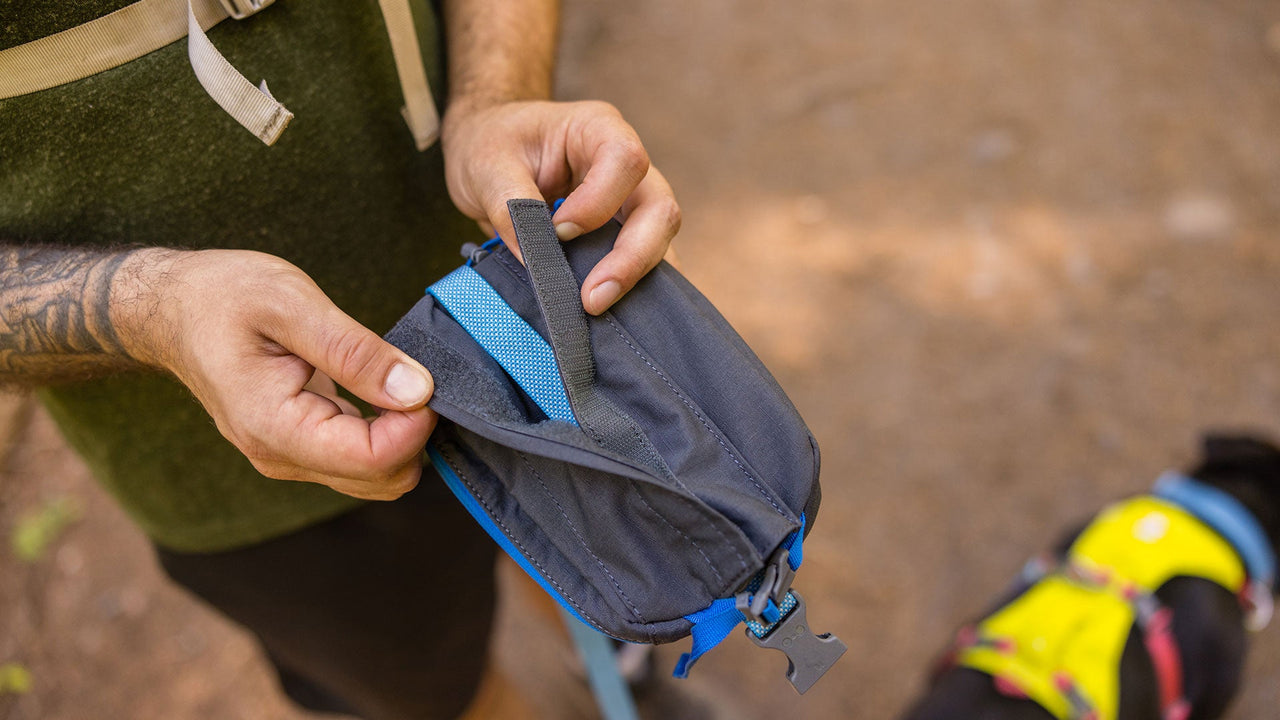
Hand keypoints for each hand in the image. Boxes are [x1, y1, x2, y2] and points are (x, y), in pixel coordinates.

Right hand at [115, 249, 435, 499]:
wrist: (173, 307)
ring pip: (376, 475)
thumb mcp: (292, 304)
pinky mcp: (300, 446)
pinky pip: (360, 458)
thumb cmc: (222, 295)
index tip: (425, 381)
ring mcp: (289, 456)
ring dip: (402, 434)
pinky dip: (386, 432)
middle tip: (412, 374)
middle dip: (414, 434)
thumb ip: (355, 352)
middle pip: (381, 478)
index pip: (372, 460)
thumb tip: (417, 390)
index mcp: (273, 426)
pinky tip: (382, 390)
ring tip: (393, 376)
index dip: (415, 426)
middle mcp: (280, 455)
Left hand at [441, 99, 680, 314]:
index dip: (598, 203)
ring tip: (596, 310)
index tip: (558, 231)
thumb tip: (535, 261)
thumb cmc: (491, 143)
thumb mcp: (486, 164)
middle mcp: (626, 167)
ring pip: (660, 241)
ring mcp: (631, 203)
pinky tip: (609, 316)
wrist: (489, 153)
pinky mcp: (623, 236)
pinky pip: (644, 265)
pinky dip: (631, 291)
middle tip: (592, 300)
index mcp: (598, 130)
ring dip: (634, 279)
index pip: (625, 160)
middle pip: (659, 209)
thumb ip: (509, 205)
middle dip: (632, 258)